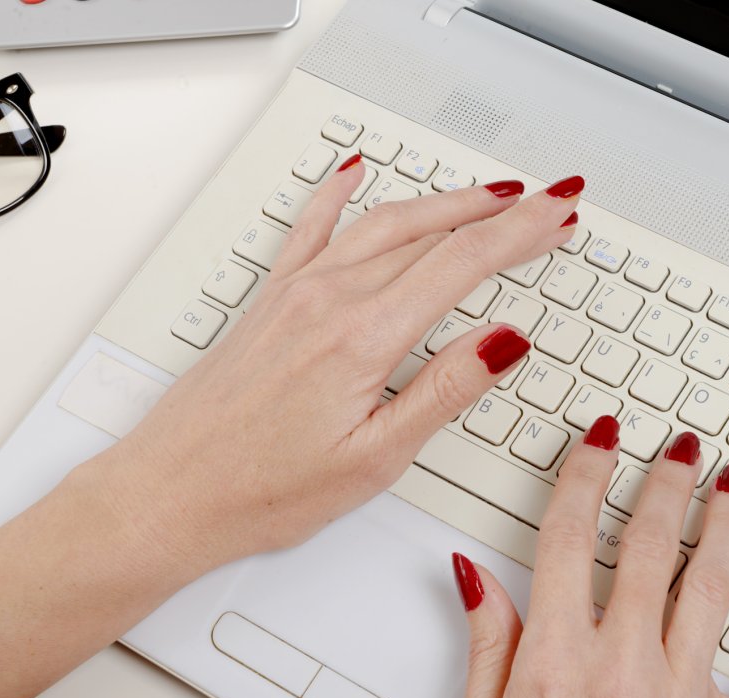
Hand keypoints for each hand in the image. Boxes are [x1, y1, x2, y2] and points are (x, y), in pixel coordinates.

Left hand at [90, 158, 583, 567]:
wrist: (169, 493)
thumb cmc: (261, 489)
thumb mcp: (375, 458)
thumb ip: (444, 390)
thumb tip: (503, 341)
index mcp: (363, 338)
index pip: (463, 263)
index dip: (522, 232)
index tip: (559, 214)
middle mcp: (327, 300)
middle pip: (432, 232)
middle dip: (500, 212)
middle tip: (548, 199)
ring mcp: (295, 294)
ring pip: (382, 222)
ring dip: (443, 200)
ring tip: (489, 192)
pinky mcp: (269, 302)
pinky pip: (310, 228)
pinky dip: (338, 193)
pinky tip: (353, 172)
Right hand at [448, 420, 728, 697]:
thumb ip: (486, 643)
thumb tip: (475, 574)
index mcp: (557, 660)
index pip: (567, 538)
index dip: (584, 476)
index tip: (600, 440)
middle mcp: (625, 670)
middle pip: (647, 548)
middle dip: (664, 484)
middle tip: (679, 446)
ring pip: (713, 590)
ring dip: (726, 528)